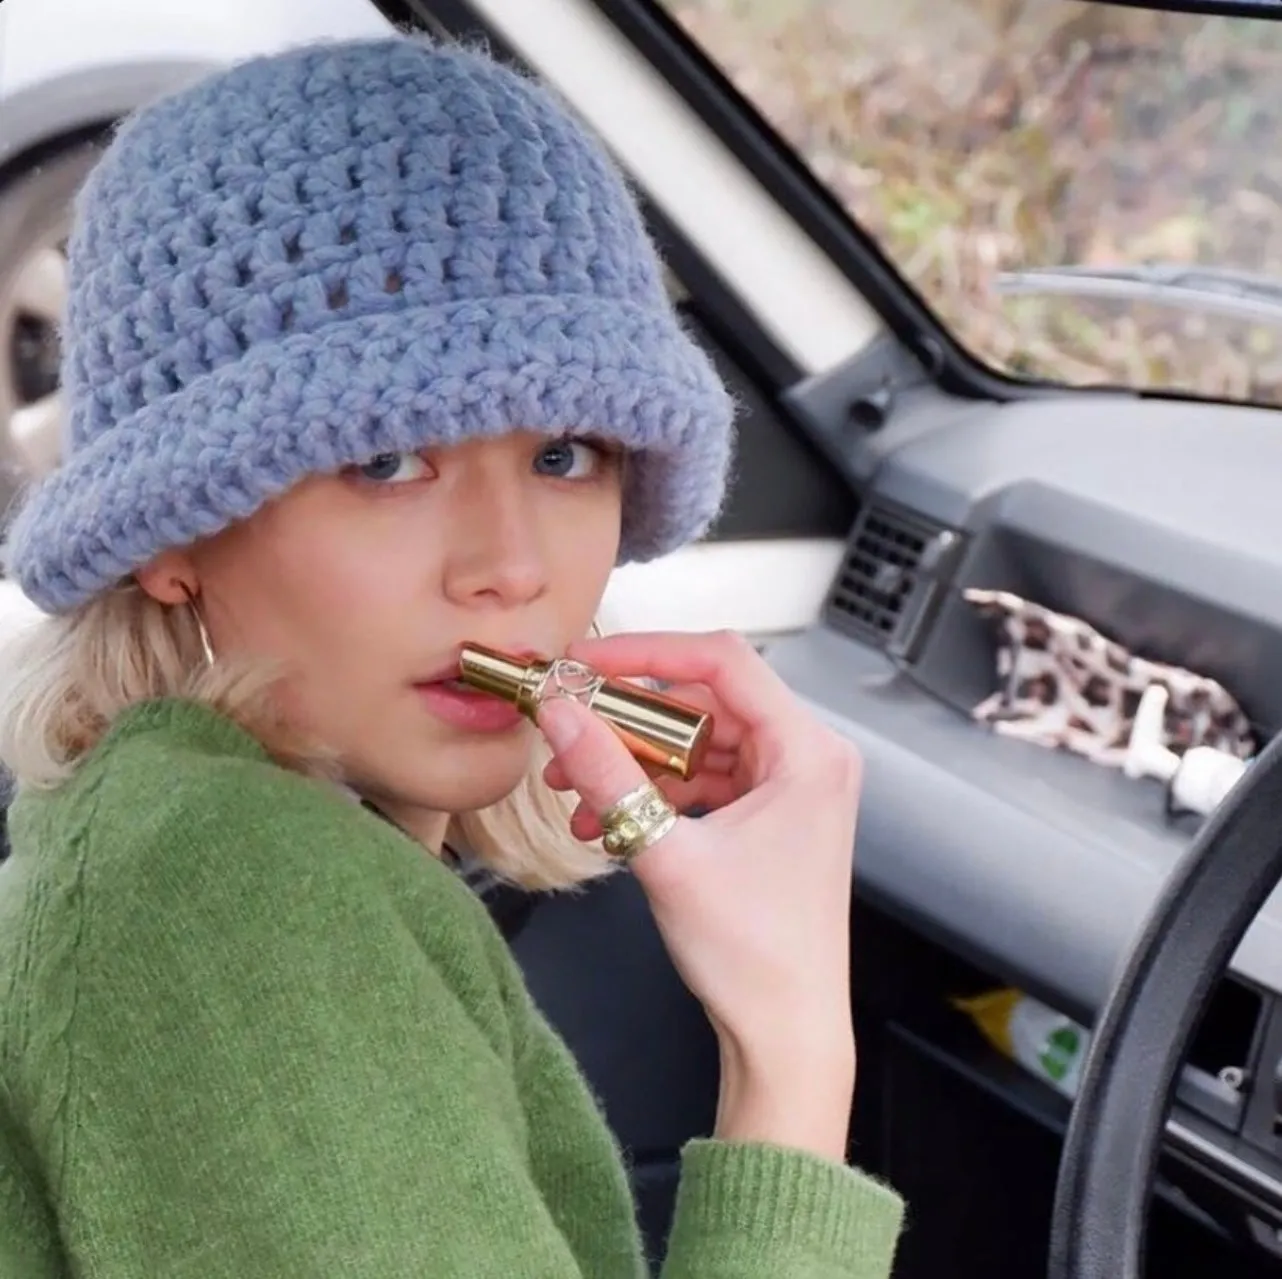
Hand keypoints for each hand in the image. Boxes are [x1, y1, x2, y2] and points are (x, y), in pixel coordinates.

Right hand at [536, 630, 861, 1160]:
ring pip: (695, 741)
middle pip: (703, 701)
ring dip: (631, 761)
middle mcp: (807, 758)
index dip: (646, 651)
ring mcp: (789, 787)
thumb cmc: (755, 956)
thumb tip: (561, 712)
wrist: (785, 1034)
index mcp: (808, 752)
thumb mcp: (664, 853)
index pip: (722, 661)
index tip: (586, 660)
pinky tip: (601, 820)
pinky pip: (700, 779)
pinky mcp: (767, 815)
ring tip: (573, 788)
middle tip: (569, 726)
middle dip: (628, 718)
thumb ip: (606, 773)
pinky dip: (651, 792)